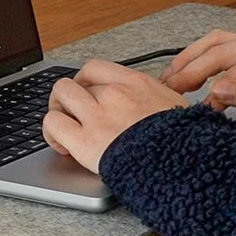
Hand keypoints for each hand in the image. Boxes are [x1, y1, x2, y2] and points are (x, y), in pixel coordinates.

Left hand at [43, 60, 188, 172]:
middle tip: (73, 113)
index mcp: (137, 83)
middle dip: (70, 97)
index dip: (84, 81)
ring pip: (60, 94)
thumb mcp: (177, 109)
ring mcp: (98, 115)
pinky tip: (61, 145)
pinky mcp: (84, 141)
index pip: (96, 68)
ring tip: (63, 125)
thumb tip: (159, 103)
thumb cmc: (184, 144)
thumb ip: (159, 101)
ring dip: (58, 108)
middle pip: (76, 81)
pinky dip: (51, 132)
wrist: (183, 167)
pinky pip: (53, 123)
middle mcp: (115, 93)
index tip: (86, 92)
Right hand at [163, 28, 235, 137]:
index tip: (206, 110)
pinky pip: (226, 51)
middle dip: (192, 69)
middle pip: (221, 50)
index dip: (220, 90)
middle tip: (168, 89)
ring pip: (218, 45)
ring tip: (169, 77)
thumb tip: (220, 91)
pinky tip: (188, 69)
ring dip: (192, 59)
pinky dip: (204, 59)